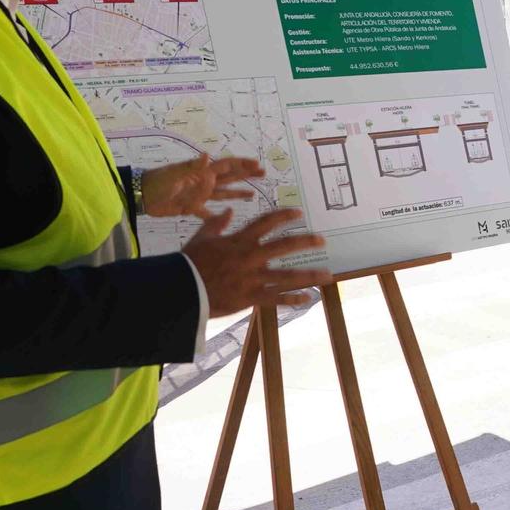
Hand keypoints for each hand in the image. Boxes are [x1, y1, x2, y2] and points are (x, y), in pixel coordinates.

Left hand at [143, 154, 265, 218]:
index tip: (257, 164)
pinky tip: (226, 217)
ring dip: (237, 193)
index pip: (226, 166)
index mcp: (202, 173)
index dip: (242, 164)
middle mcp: (204, 183)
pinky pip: (207, 212)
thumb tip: (208, 155)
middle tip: (263, 173)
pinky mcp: (191, 208)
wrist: (141, 195)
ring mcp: (198, 196)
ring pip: (222, 194)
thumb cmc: (157, 182)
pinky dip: (216, 215)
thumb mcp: (175, 174)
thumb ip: (192, 167)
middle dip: (246, 175)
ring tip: (252, 194)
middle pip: (229, 178)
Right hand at [181, 207, 332, 317]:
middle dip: (305, 242)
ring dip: (309, 275)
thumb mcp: (201, 238)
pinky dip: (292, 299)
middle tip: (322, 240)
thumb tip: (230, 211)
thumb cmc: (188, 262)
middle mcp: (250, 257)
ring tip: (328, 275)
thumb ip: (217, 223)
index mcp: (239, 241)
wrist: (181, 289)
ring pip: (287, 276)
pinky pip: (275, 299)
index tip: (298, 212)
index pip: (266, 222)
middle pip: (284, 246)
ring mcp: (252, 278)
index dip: (283, 216)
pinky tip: (308, 298)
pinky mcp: (250, 297)